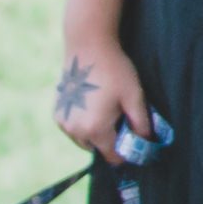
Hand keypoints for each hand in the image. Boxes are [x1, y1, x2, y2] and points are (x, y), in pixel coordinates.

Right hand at [52, 46, 157, 162]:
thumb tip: (146, 143)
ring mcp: (63, 123)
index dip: (125, 152)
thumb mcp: (134, 97)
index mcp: (95, 130)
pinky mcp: (56, 114)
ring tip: (105, 109)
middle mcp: (74, 131)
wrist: (87, 47)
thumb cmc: (114, 71)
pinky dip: (83, 124)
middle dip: (110, 140)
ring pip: (84, 140)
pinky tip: (92, 104)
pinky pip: (73, 128)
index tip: (132, 140)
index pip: (112, 156)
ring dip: (95, 133)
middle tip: (119, 117)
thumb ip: (141, 124)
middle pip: (97, 148)